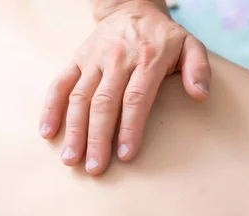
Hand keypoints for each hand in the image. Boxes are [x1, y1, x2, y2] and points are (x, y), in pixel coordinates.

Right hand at [39, 0, 211, 174]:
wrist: (132, 7)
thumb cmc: (165, 37)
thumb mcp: (191, 46)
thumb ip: (199, 69)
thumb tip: (201, 95)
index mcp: (146, 60)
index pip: (135, 99)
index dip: (130, 128)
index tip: (126, 155)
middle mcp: (117, 61)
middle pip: (104, 104)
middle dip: (98, 138)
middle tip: (95, 168)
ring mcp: (93, 60)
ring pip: (79, 97)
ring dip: (74, 130)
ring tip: (70, 160)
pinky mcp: (77, 60)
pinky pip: (60, 84)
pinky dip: (51, 108)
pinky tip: (47, 133)